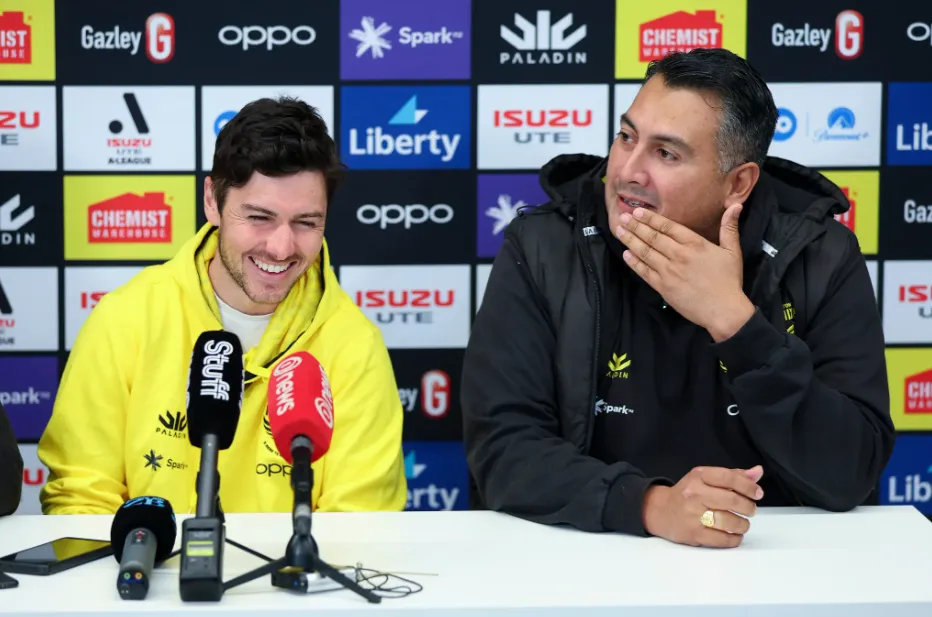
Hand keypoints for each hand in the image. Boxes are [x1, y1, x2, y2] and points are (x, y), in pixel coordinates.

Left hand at [615, 205, 754, 340]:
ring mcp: (669, 272)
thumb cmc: (729, 281)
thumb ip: (730, 228)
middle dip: (636, 226)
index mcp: (695, 244)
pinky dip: (634, 262)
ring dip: (631, 241)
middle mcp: (678, 255)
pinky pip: (645, 272)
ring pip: (646, 252)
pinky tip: (626, 254)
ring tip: (619, 231)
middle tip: (623, 217)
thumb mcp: (733, 251)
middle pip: (653, 237)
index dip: (651, 218)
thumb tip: (735, 206)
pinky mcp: (663, 287)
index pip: (668, 227)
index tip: (638, 211)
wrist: (724, 311)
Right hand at [642, 465, 764, 547]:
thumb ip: (732, 476)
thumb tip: (757, 473)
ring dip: (743, 525)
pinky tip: (735, 535)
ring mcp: (693, 515)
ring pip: (729, 521)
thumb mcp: (705, 479)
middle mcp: (694, 494)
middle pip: (732, 500)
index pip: (729, 478)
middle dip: (748, 507)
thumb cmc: (687, 494)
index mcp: (698, 476)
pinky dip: (734, 539)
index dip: (748, 486)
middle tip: (751, 510)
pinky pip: (722, 539)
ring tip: (742, 524)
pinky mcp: (693, 534)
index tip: (758, 493)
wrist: (660, 511)